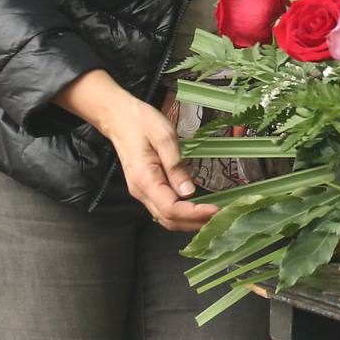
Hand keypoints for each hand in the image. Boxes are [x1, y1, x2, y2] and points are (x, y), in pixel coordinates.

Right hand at [55, 71, 218, 230]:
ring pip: (165, 218)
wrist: (118, 117)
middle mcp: (141, 191)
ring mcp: (142, 192)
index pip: (171, 208)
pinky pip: (163, 209)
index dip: (194, 213)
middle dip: (195, 222)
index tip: (216, 210)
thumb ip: (176, 165)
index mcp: (145, 179)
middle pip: (169, 219)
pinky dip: (180, 215)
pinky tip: (196, 211)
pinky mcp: (146, 188)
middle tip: (221, 217)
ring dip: (188, 222)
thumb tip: (188, 192)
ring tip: (212, 217)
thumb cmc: (140, 122)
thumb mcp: (164, 136)